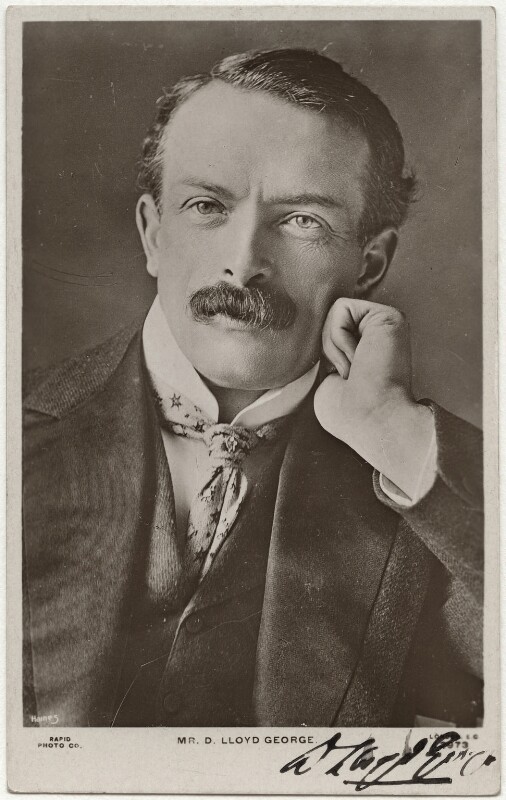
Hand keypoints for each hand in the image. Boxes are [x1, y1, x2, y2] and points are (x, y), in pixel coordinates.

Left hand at [314, 298, 434, 499]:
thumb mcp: (328, 382)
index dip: (326, 355)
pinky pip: (341, 308)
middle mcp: (380, 335)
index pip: (332, 335)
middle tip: (350, 375)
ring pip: (335, 313)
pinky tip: (358, 358)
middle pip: (330, 321)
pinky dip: (339, 336)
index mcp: (370, 351)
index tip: (342, 381)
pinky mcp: (388, 315)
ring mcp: (385, 324)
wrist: (372, 418)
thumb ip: (328, 356)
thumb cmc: (349, 413)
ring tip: (356, 369)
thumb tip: (314, 344)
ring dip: (334, 345)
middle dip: (329, 348)